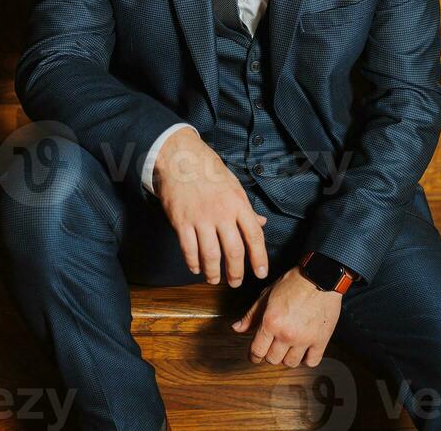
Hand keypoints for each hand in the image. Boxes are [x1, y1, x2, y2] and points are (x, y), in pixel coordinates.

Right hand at [153, 127, 268, 286]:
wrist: (180, 158)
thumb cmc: (209, 171)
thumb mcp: (234, 185)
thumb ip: (246, 208)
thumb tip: (261, 223)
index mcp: (238, 203)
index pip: (254, 236)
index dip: (259, 258)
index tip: (261, 273)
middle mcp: (221, 213)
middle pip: (234, 251)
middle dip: (236, 272)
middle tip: (235, 282)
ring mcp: (200, 218)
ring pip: (210, 255)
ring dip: (213, 273)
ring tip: (214, 279)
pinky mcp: (181, 222)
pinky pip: (189, 250)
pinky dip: (193, 263)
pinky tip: (196, 268)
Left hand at [231, 266, 341, 367]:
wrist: (319, 276)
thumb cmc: (293, 283)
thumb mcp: (267, 295)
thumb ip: (251, 315)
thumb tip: (236, 328)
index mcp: (271, 322)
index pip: (257, 351)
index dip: (254, 356)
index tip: (255, 356)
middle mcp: (286, 333)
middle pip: (272, 360)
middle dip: (270, 354)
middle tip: (273, 345)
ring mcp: (304, 339)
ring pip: (290, 363)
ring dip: (287, 357)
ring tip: (288, 346)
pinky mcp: (320, 340)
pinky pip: (311, 362)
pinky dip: (306, 359)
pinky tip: (304, 350)